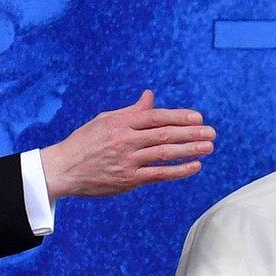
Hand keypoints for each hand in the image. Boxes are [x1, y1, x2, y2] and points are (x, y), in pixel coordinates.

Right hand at [40, 90, 215, 200]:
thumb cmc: (85, 142)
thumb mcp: (105, 120)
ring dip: (190, 150)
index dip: (179, 117)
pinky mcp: (128, 179)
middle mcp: (126, 139)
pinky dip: (178, 170)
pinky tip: (194, 166)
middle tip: (211, 133)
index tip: (198, 118)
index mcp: (121, 122)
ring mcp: (128, 160)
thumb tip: (150, 96)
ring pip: (165, 153)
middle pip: (165, 134)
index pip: (156, 117)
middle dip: (191, 133)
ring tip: (209, 147)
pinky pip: (158, 174)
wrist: (64, 169)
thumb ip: (132, 111)